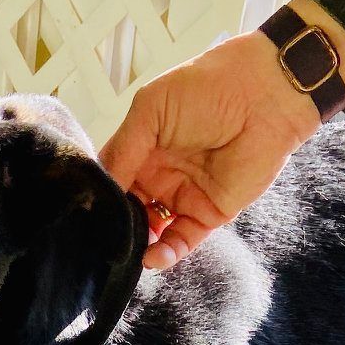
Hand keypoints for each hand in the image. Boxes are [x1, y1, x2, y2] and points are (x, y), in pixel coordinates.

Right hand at [101, 0, 344, 269]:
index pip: (110, 178)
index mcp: (141, 148)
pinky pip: (181, 241)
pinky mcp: (208, 214)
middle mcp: (157, 175)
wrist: (263, 96)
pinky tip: (151, 257)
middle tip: (101, 241)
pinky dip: (165, 253)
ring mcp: (182, 197)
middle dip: (116, 226)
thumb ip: (124, 149)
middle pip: (126, 210)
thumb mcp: (151, 108)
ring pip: (151, 231)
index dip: (97, 196)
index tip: (81, 214)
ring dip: (137, 244)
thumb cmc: (206, 88)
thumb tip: (102, 188)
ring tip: (124, 253)